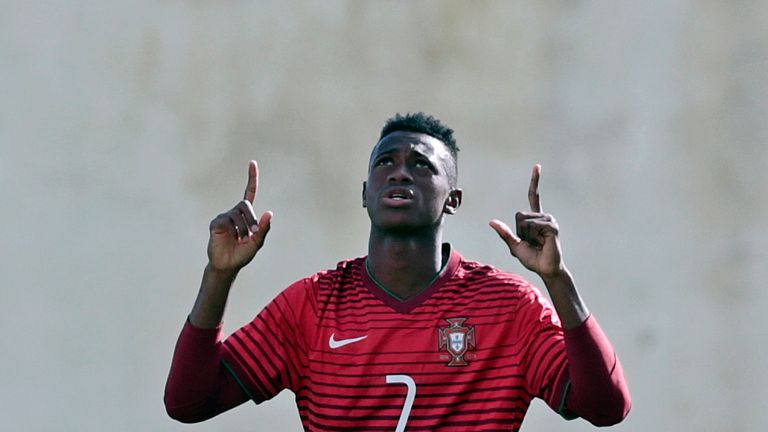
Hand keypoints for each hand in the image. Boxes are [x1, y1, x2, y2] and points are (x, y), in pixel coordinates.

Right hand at [207, 160, 272, 273]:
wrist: (227, 265)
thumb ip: (264, 228)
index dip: (252, 178)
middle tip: (252, 233)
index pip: (249, 192)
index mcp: (247, 215)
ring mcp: (224, 217)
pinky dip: (232, 229)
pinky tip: (229, 238)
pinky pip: (226, 220)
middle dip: (251, 219)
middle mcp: (235, 212)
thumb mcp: (257, 243)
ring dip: (242, 228)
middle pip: (245, 204)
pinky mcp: (216, 223)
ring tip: (240, 239)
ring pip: (236, 213)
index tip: (252, 163)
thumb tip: (269, 213)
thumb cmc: (242, 254)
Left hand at [489, 164, 565, 278]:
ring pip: (524, 221)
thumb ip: (504, 233)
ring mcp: (549, 220)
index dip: (535, 181)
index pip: (533, 196)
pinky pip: (532, 226)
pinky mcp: (552, 227)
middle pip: (518, 215)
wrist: (545, 269)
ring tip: (537, 243)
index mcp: (535, 219)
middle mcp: (543, 216)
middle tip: (531, 242)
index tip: (537, 166)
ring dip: (526, 235)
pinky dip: (532, 236)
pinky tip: (542, 243)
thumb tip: (491, 221)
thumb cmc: (532, 258)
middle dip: (519, 231)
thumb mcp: (514, 245)